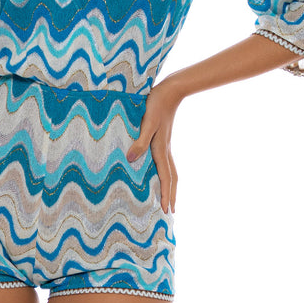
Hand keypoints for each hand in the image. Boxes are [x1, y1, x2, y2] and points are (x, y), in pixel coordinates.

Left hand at [126, 79, 181, 213]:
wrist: (170, 91)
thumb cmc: (156, 105)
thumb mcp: (147, 123)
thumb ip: (140, 141)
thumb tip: (131, 159)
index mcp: (161, 149)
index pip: (166, 177)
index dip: (167, 194)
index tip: (168, 210)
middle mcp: (165, 150)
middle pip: (172, 178)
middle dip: (172, 195)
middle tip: (172, 211)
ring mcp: (165, 144)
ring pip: (170, 170)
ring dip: (170, 185)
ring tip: (168, 196)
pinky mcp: (163, 138)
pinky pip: (165, 161)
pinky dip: (165, 172)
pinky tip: (158, 170)